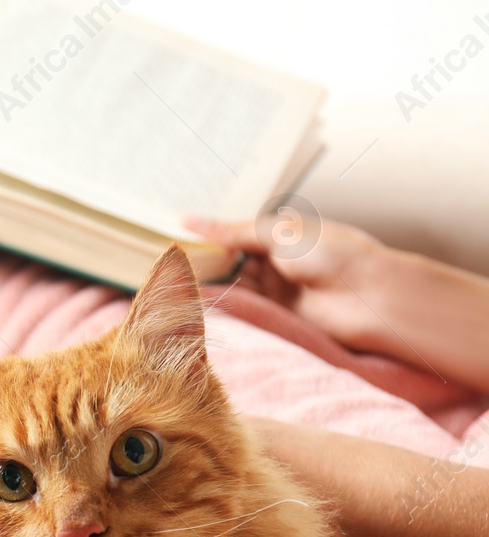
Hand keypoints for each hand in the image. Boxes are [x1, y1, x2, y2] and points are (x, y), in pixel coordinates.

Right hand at [183, 213, 388, 348]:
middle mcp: (274, 263)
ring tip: (173, 280)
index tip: (174, 240)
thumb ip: (231, 231)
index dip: (206, 238)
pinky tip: (195, 300)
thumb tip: (189, 220)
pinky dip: (222, 304)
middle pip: (229, 263)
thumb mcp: (277, 232)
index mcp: (279, 236)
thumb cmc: (332, 254)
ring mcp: (275, 291)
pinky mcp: (274, 317)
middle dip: (203, 263)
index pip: (232, 236)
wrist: (368, 296)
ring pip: (232, 286)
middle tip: (167, 263)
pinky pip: (242, 308)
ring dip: (209, 284)